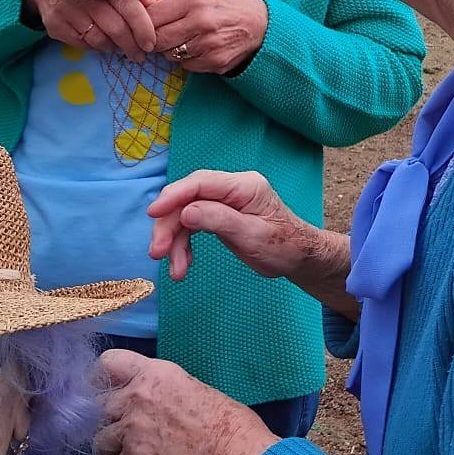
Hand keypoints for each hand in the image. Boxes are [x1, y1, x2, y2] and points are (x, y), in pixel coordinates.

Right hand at [25, 0, 156, 60]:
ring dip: (115, 48)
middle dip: (132, 45)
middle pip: (115, 28)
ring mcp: (66, 11)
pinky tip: (103, 44)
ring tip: (122, 49)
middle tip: (140, 55)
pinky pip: (83, 44)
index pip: (128, 7)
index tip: (150, 43)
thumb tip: (158, 13)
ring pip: (99, 39)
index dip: (143, 28)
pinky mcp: (54, 25)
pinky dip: (97, 47)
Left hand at [93, 350, 275, 454]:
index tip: (107, 394)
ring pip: (101, 442)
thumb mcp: (192, 389)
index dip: (101, 381)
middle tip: (129, 437)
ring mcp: (132, 427)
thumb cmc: (229, 425)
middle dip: (111, 423)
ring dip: (117, 453)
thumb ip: (160, 393)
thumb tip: (151, 406)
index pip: (108, 364)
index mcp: (154, 373)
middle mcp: (137, 395)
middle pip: (98, 407)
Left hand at [146, 0, 267, 74]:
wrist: (262, 24)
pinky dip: (186, 60)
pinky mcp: (214, 62)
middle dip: (153, 40)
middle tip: (157, 37)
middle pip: (158, 39)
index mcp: (194, 1)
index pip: (153, 16)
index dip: (144, 23)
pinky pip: (186, 66)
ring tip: (182, 41)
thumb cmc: (228, 7)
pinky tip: (197, 50)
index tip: (144, 25)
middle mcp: (200, 22)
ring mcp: (208, 45)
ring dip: (170, 50)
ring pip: (169, 55)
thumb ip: (173, 4)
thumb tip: (141, 6)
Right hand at [148, 170, 357, 317]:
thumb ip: (218, 221)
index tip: (153, 214)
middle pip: (188, 199)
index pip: (200, 183)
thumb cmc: (284, 246)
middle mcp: (231, 188)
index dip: (173, 196)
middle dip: (169, 226)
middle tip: (158, 253)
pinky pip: (193, 224)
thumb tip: (184, 212)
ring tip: (175, 271)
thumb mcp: (252, 236)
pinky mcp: (219, 214)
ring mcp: (225, 201)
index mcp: (244, 186)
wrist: (299, 257)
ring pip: (186, 214)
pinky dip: (184, 244)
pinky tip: (183, 263)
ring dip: (175, 242)